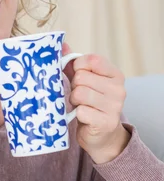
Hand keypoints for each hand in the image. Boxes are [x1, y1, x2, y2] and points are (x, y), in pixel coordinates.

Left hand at [62, 42, 129, 162]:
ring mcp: (115, 106)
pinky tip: (83, 118)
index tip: (78, 77)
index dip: (78, 68)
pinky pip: (81, 111)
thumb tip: (62, 45)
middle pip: (82, 77)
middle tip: (79, 96)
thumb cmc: (90, 104)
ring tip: (80, 106)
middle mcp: (119, 89)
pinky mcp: (106, 122)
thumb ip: (73, 64)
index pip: (91, 60)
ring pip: (80, 93)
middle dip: (74, 87)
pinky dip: (77, 115)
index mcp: (115, 74)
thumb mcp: (83, 82)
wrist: (101, 135)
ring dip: (74, 101)